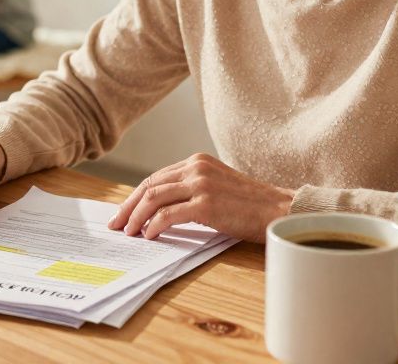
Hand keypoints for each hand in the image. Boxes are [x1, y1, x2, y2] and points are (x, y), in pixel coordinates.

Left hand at [107, 153, 293, 241]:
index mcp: (197, 162)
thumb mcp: (218, 187)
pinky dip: (154, 225)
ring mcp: (201, 184)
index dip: (136, 195)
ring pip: (154, 198)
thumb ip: (193, 190)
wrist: (281, 210)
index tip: (124, 211)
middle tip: (116, 224)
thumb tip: (162, 209)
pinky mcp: (206, 204)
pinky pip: (168, 214)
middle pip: (149, 185)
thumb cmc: (252, 205)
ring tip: (129, 232)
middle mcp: (196, 168)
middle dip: (128, 206)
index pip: (156, 177)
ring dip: (136, 217)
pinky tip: (149, 235)